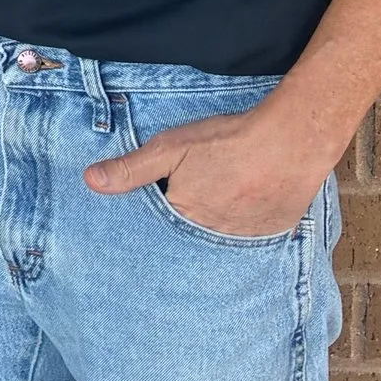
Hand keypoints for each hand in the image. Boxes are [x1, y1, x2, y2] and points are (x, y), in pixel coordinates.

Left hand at [84, 103, 327, 237]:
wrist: (290, 141)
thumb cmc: (227, 141)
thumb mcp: (170, 148)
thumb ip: (131, 169)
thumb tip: (90, 182)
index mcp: (184, 218)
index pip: (160, 228)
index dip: (159, 213)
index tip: (158, 206)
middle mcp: (213, 237)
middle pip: (191, 233)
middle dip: (186, 222)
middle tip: (196, 197)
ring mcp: (245, 239)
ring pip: (220, 236)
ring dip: (216, 223)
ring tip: (219, 200)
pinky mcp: (272, 233)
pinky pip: (249, 236)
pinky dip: (243, 223)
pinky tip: (244, 204)